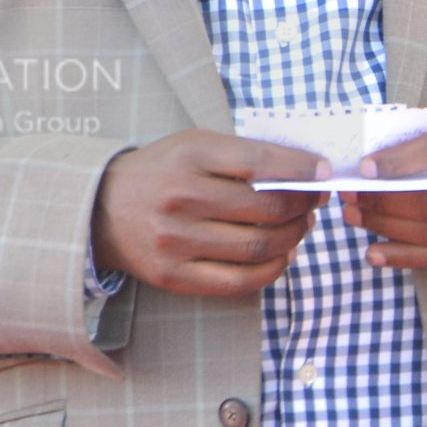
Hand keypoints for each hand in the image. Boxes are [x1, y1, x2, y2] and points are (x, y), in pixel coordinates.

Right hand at [90, 130, 329, 297]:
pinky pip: (239, 281)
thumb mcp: (196, 145)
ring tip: (301, 225)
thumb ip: (245, 155)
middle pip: (267, 209)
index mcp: (190, 157)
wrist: (100, 209)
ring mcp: (176, 242)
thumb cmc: (163, 172)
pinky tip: (283, 255)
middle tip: (315, 201)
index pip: (260, 163)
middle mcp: (181, 200)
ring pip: (259, 247)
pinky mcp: (174, 276)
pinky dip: (272, 270)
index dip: (302, 169)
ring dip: (294, 237)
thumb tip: (306, 169)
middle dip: (304, 205)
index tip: (325, 172)